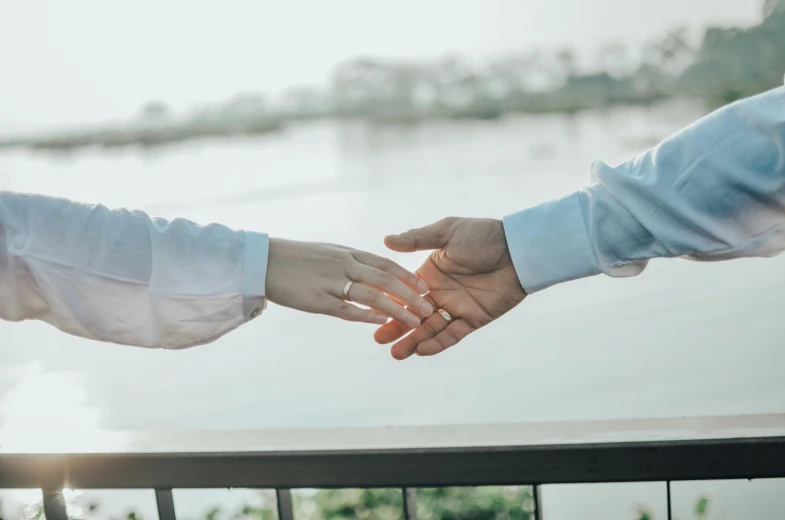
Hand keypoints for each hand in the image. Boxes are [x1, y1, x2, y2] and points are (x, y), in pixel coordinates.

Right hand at [266, 238, 433, 325]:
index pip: (385, 263)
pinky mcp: (318, 300)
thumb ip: (350, 261)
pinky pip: (347, 310)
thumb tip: (369, 270)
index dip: (406, 276)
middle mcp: (344, 265)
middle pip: (385, 280)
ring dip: (396, 309)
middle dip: (410, 295)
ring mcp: (332, 282)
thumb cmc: (295, 257)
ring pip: (372, 296)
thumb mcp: (328, 252)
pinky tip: (382, 323)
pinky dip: (367, 316)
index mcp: (348, 253)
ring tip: (414, 321)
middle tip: (428, 307)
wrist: (263, 260)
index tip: (424, 287)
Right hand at [374, 218, 525, 358]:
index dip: (388, 303)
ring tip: (396, 353)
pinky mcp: (475, 318)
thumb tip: (386, 240)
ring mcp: (457, 307)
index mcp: (430, 273)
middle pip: (413, 315)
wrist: (518, 249)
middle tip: (378, 340)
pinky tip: (422, 351)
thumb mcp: (447, 232)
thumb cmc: (483, 236)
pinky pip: (453, 334)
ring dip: (414, 341)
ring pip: (430, 329)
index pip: (404, 292)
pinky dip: (438, 343)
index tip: (370, 313)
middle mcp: (440, 292)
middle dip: (396, 327)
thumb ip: (417, 239)